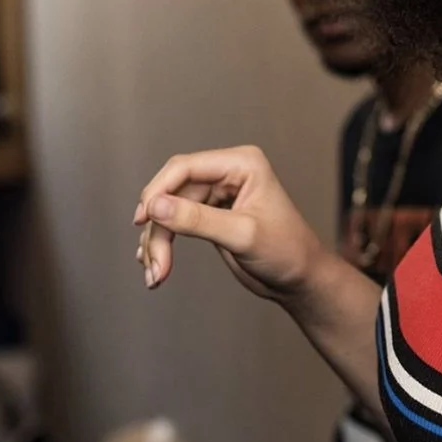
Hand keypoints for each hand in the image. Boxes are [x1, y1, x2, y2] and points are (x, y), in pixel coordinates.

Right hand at [133, 145, 320, 305]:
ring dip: (156, 242)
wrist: (299, 278)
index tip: (142, 220)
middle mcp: (228, 173)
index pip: (185, 167)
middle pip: (171, 191)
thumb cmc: (286, 251)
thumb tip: (155, 205)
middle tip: (154, 263)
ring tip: (156, 275)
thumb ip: (197, 220)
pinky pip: (174, 222)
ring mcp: (218, 193)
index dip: (157, 190)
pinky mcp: (210, 214)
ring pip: (168, 210)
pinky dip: (162, 244)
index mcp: (242, 163)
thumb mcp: (241, 235)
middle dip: (158, 227)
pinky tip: (156, 267)